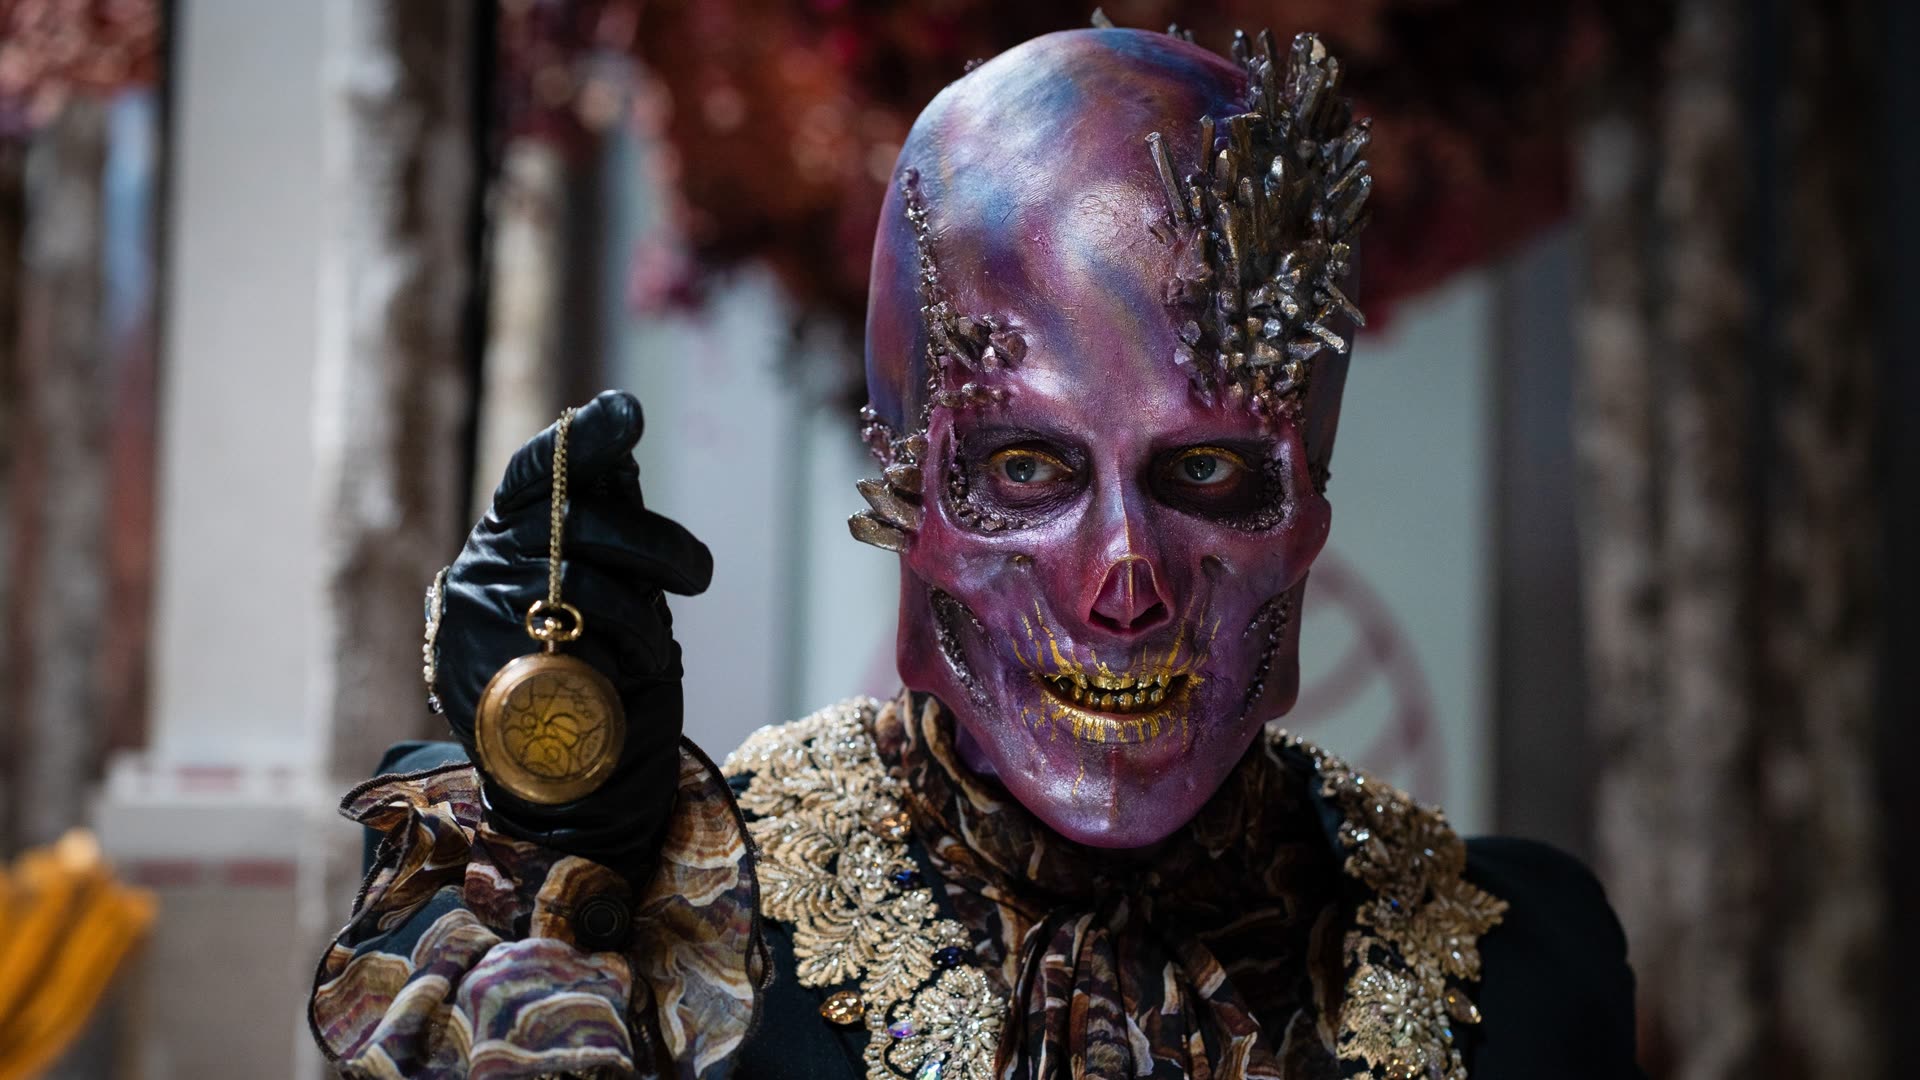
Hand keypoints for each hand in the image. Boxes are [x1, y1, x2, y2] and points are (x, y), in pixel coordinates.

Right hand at [434, 390, 711, 880]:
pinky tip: (625, 674)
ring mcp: (478, 611)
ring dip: (641, 612)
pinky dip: (615, 651)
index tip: (628, 410)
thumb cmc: (599, 672)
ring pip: (581, 578)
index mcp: (515, 530)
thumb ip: (608, 531)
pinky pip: (567, 640)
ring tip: (657, 646)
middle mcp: (486, 560)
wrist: (566, 782)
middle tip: (700, 574)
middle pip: (579, 518)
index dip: (586, 437)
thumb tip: (621, 456)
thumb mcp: (612, 591)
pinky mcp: (480, 665)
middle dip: (656, 542)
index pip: (542, 465)